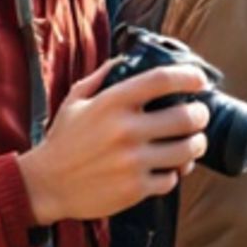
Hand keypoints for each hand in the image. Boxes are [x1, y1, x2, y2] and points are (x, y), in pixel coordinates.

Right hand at [18, 60, 212, 224]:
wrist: (45, 185)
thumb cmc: (63, 140)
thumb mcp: (76, 100)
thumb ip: (103, 76)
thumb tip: (128, 57)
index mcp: (112, 102)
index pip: (162, 79)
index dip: (189, 76)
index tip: (201, 80)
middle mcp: (125, 130)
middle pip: (187, 117)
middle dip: (200, 115)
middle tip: (199, 116)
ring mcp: (132, 161)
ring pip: (187, 150)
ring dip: (196, 145)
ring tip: (192, 143)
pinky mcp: (135, 189)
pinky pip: (172, 179)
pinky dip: (173, 174)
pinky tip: (167, 169)